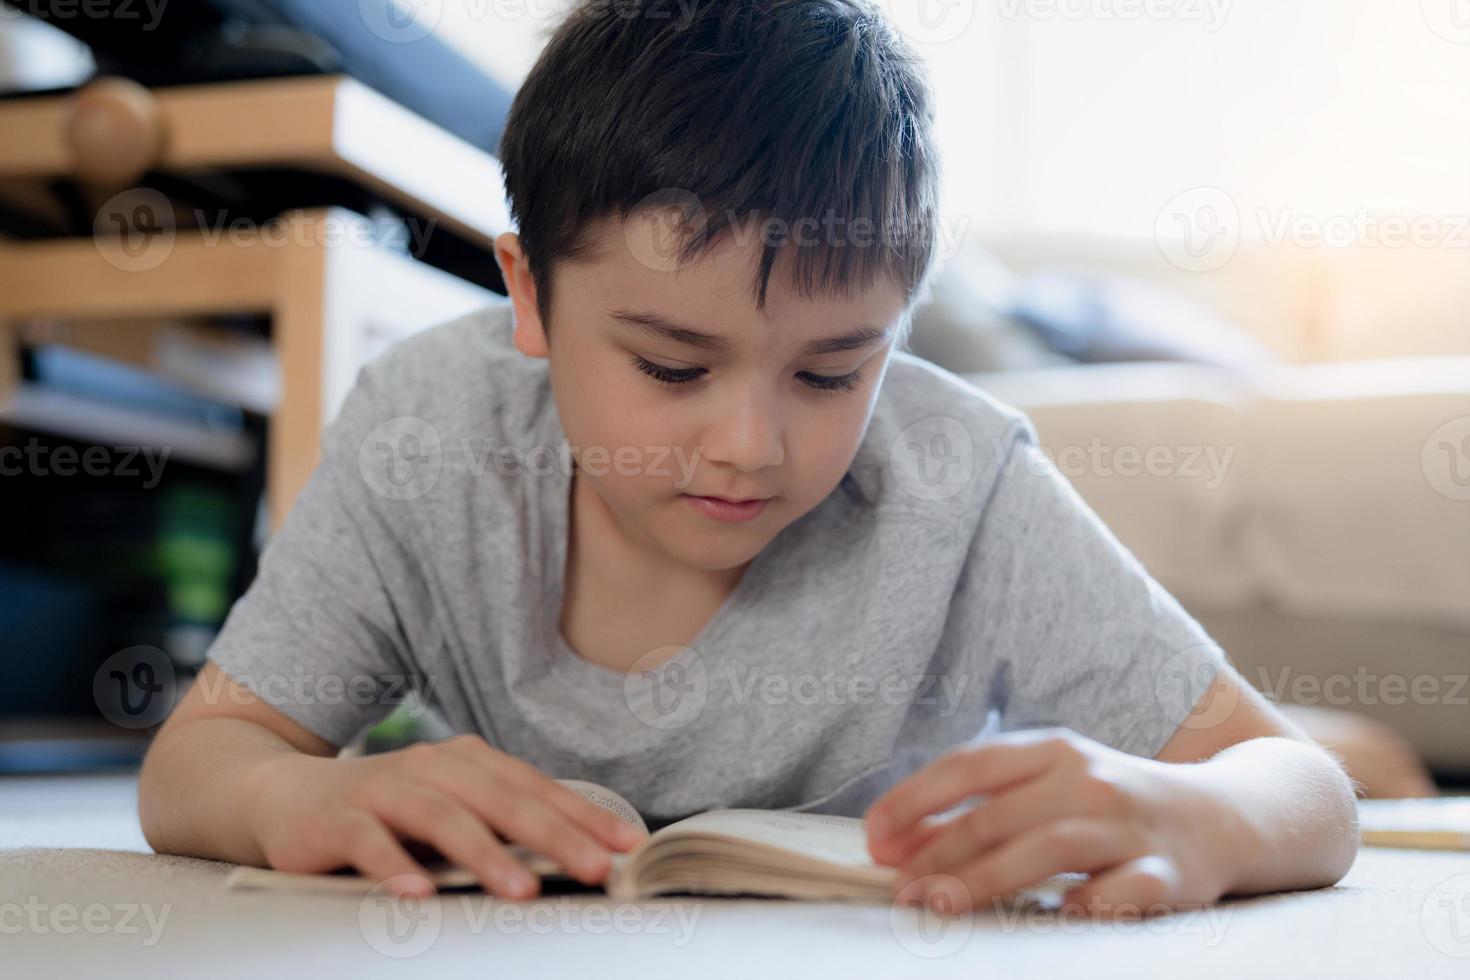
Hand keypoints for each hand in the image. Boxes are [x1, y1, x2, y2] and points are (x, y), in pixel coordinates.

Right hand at [244, 734, 648, 898]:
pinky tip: (418, 895)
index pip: (536, 789)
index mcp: (467, 763)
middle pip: (502, 800)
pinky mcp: (336, 819)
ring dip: (485, 855)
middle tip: (597, 869)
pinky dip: (394, 868)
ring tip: (523, 890)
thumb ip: (497, 827)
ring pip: (443, 818)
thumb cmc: (383, 812)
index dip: (584, 816)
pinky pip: (369, 842)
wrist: (280, 795)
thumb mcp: (446, 811)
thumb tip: (580, 856)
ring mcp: (383, 789)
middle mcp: (431, 766)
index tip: (630, 847)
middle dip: (554, 836)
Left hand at [864, 727, 1238, 917]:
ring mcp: (1128, 826)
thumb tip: (899, 839)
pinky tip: (1051, 920)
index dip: (915, 799)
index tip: (875, 836)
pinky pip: (1117, 894)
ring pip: (1046, 850)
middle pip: (998, 814)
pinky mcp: (1166, 874)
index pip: (970, 764)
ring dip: (984, 880)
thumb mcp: (1052, 781)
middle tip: (899, 887)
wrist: (1225, 816)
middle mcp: (1089, 779)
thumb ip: (985, 802)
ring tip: (938, 905)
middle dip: (937, 853)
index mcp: (1054, 749)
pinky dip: (1083, 906)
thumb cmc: (1112, 803)